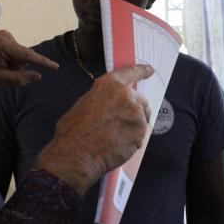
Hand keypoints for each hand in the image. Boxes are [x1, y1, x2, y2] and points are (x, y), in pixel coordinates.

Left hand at [0, 30, 58, 93]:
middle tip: (1, 74)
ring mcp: (5, 36)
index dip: (43, 62)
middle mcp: (5, 36)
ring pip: (21, 56)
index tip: (56, 67)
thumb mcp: (0, 80)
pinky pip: (17, 54)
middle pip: (24, 57)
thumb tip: (38, 75)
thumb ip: (20, 78)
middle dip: (17, 68)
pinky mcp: (5, 38)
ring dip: (14, 66)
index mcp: (2, 45)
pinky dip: (12, 62)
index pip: (27, 55)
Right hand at [34, 64, 153, 195]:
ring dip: (132, 126)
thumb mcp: (86, 102)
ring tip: (113, 136)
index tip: (150, 70)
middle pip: (141, 100)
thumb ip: (105, 98)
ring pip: (140, 119)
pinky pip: (138, 136)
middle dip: (135, 109)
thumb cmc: (74, 130)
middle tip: (120, 121)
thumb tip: (113, 102)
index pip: (131, 72)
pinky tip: (116, 145)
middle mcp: (127, 96)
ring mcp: (136, 115)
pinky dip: (130, 140)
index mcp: (111, 84)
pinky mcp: (139, 133)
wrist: (75, 153)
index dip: (142, 70)